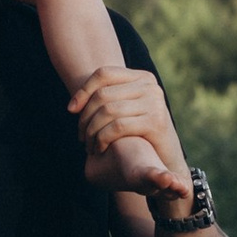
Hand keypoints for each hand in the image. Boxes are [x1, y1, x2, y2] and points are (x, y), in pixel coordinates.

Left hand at [70, 64, 187, 201]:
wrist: (165, 163)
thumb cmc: (139, 137)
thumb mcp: (126, 112)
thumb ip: (107, 101)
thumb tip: (73, 105)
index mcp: (142, 78)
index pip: (103, 74)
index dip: (83, 90)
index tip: (71, 110)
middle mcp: (150, 86)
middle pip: (103, 94)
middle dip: (85, 117)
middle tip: (81, 136)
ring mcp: (154, 103)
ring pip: (107, 110)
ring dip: (91, 130)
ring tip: (88, 146)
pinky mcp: (155, 122)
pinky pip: (117, 126)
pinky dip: (102, 138)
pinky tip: (99, 149)